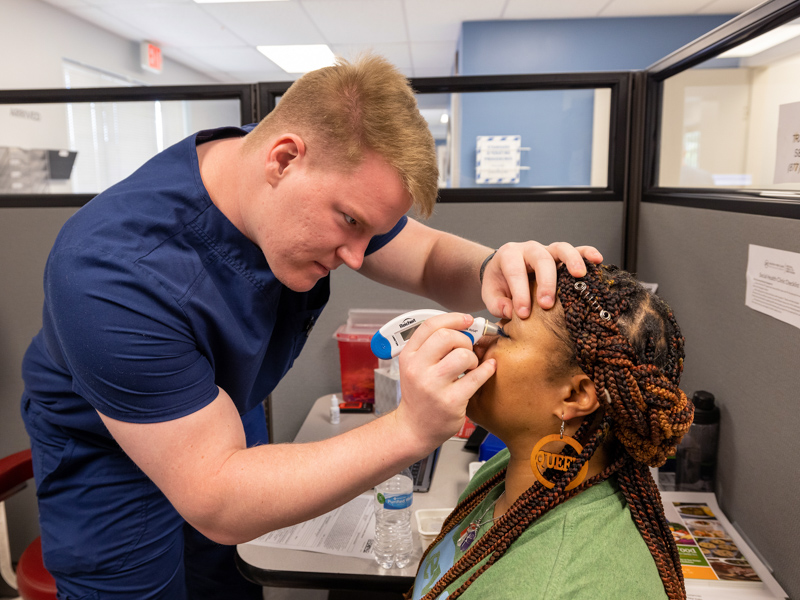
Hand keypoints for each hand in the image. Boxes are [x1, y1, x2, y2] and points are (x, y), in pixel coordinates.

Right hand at [394, 313, 496, 447]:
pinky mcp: (451, 401)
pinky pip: (477, 377)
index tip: (467, 320)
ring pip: (463, 355)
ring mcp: (433, 386)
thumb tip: (463, 326)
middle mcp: (417, 369)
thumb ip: (432, 346)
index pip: (430, 326)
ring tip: (470, 367)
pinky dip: (487, 369)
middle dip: (464, 339)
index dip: (453, 318)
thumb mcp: (415, 366)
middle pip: (447, 337)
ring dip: (473, 358)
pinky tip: (487, 369)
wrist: (415, 427)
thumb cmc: (419, 395)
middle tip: (467, 350)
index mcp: (409, 356)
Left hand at [481, 242, 602, 317]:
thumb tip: (511, 311)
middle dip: (546, 282)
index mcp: (508, 255)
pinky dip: (587, 253)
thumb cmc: (499, 283)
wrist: (503, 270)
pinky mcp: (560, 255)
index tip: (523, 313)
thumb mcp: (490, 295)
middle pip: (541, 259)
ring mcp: (546, 250)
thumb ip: (496, 304)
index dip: (520, 293)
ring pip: (561, 249)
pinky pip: (576, 249)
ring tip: (580, 275)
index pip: (515, 272)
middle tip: (547, 304)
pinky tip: (597, 260)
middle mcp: (529, 249)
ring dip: (571, 261)